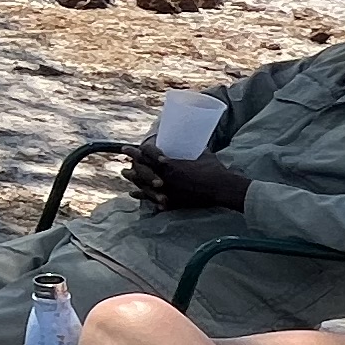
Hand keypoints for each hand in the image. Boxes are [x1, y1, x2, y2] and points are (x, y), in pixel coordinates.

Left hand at [125, 149, 250, 212]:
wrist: (221, 189)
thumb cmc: (214, 170)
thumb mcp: (204, 155)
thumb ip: (196, 149)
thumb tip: (196, 142)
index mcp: (171, 165)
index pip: (148, 156)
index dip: (137, 152)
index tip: (126, 149)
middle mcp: (165, 178)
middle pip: (142, 172)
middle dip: (132, 167)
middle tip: (123, 164)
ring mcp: (168, 191)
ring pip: (144, 186)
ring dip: (134, 181)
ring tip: (125, 175)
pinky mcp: (172, 202)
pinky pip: (153, 200)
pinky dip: (143, 196)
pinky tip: (134, 194)